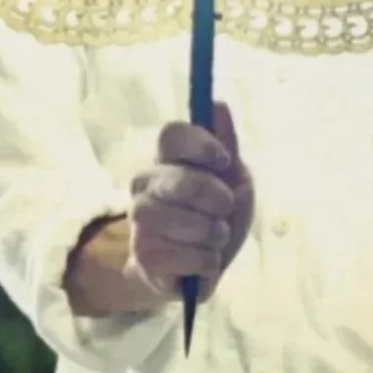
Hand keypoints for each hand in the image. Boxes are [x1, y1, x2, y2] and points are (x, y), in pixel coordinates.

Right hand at [126, 102, 253, 302]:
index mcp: (168, 159)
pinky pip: (179, 254)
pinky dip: (204, 260)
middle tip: (225, 208)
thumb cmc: (218, 216)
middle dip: (213, 197)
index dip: (202, 145)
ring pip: (175, 219)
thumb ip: (227, 145)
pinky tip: (205, 260)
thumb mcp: (233, 180)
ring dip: (210, 232)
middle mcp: (145, 184)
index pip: (172, 135)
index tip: (225, 161)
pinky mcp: (142, 255)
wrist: (202, 268)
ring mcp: (139, 220)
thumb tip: (219, 104)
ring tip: (216, 237)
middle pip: (176, 179)